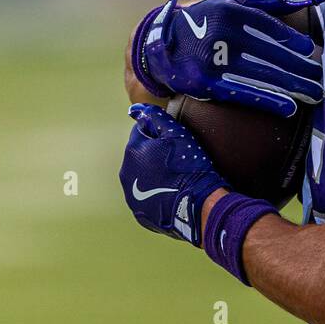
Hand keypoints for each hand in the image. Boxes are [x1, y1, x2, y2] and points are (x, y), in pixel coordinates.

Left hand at [120, 103, 227, 245]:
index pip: (143, 133)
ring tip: (177, 179)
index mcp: (133, 152)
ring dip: (156, 176)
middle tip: (179, 161)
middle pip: (142, 157)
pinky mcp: (142, 214)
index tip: (176, 143)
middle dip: (156, 156)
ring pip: (144, 178)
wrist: (198, 205)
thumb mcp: (177, 134)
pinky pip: (149, 199)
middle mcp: (126, 174)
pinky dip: (159, 195)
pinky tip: (175, 194)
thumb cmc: (189, 167)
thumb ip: (155, 117)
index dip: (161, 135)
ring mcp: (132, 197)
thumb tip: (135, 109)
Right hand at [132, 0, 321, 116]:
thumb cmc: (201, 22)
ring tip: (314, 93)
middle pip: (271, 54)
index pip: (269, 27)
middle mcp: (223, 34)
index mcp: (230, 12)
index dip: (292, 41)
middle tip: (321, 76)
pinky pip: (243, 93)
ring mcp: (214, 60)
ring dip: (292, 86)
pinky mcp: (207, 83)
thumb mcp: (225, 2)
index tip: (312, 50)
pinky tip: (289, 106)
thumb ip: (260, 3)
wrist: (157, 46)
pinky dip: (268, 100)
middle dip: (300, 67)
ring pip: (262, 75)